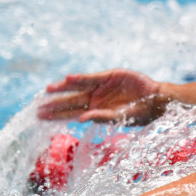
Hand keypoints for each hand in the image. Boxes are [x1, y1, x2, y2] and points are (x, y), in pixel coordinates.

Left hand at [37, 69, 165, 124]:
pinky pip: (92, 78)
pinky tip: (68, 79)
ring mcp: (101, 87)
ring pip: (77, 88)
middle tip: (38, 108)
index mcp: (96, 110)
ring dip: (63, 89)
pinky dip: (80, 78)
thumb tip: (81, 120)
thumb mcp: (121, 118)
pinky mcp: (109, 76)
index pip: (71, 113)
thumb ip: (102, 117)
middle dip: (54, 104)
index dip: (56, 114)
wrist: (156, 99)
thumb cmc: (141, 113)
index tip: (40, 116)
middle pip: (71, 101)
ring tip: (47, 90)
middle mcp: (96, 98)